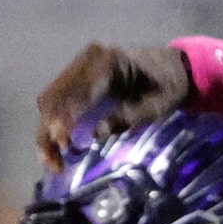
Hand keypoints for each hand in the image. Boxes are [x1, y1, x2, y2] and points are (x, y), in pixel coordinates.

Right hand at [36, 42, 194, 163]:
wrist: (175, 66)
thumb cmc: (169, 87)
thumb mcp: (156, 106)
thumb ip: (127, 117)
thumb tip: (95, 133)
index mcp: (109, 63)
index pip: (76, 93)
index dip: (64, 120)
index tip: (62, 146)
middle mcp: (88, 60)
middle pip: (53, 97)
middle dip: (48, 131)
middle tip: (55, 164)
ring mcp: (81, 65)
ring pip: (49, 99)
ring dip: (47, 129)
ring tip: (54, 160)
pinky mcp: (80, 74)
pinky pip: (57, 97)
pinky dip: (53, 121)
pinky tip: (60, 143)